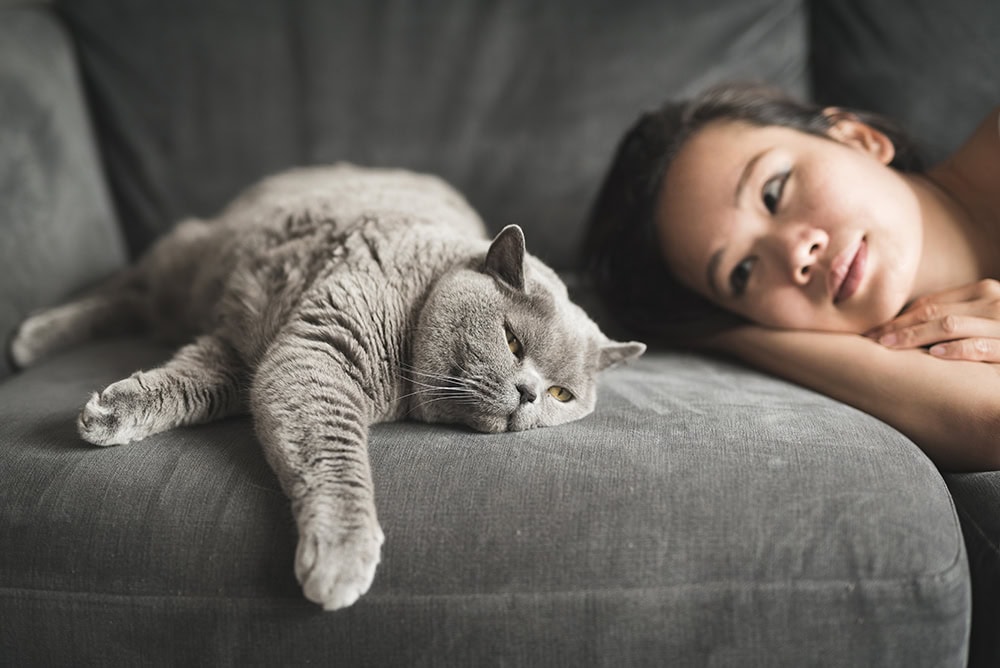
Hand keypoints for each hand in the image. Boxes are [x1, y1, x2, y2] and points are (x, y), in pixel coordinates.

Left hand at [865, 279, 999, 360]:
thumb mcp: (987, 318)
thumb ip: (957, 316)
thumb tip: (907, 329)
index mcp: (983, 292)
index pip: (930, 303)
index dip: (898, 317)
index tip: (872, 331)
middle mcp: (992, 301)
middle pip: (933, 312)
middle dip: (897, 326)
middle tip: (870, 339)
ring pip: (949, 325)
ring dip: (914, 336)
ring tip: (888, 346)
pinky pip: (979, 346)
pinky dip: (954, 349)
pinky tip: (932, 354)